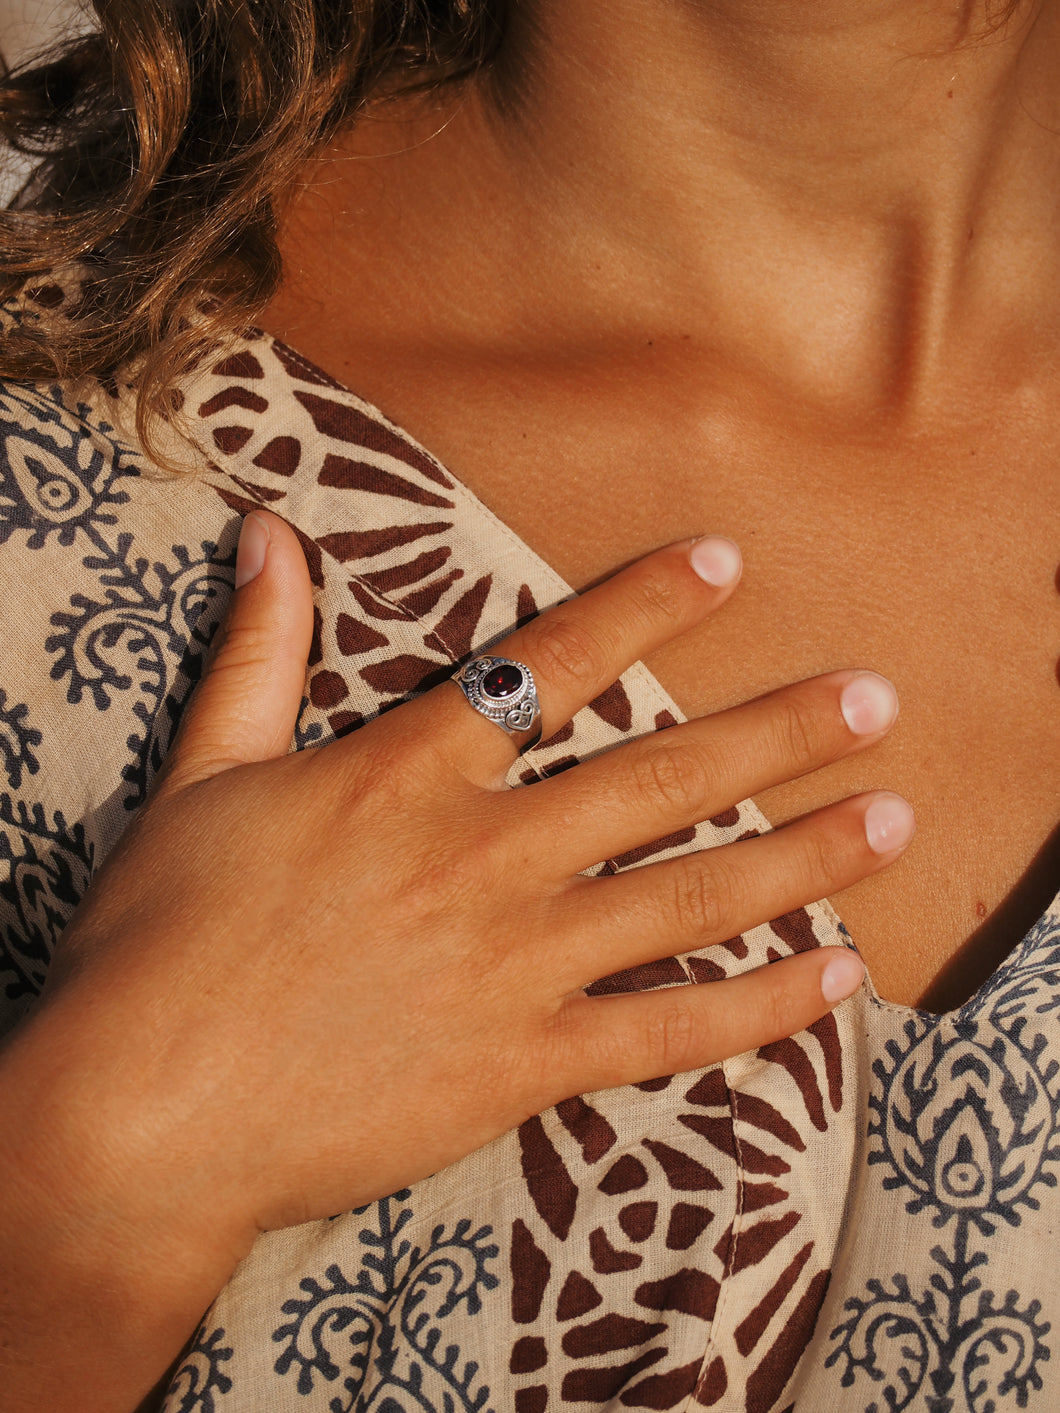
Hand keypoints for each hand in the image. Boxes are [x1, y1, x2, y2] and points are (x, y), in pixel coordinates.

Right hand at [0, 511, 909, 1410]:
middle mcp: (483, 856)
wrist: (144, 1111)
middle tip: (876, 698)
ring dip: (803, 854)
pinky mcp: (522, 1062)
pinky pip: (664, 1034)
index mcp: (405, 774)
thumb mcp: (203, 774)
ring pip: (688, 897)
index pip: (546, 664)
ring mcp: (514, 963)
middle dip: (778, 730)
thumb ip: (257, 652)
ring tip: (894, 819)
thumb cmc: (161, 940)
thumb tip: (268, 535)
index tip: (726, 564)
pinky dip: (755, 1011)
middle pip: (659, 776)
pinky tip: (833, 982)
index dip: (643, 606)